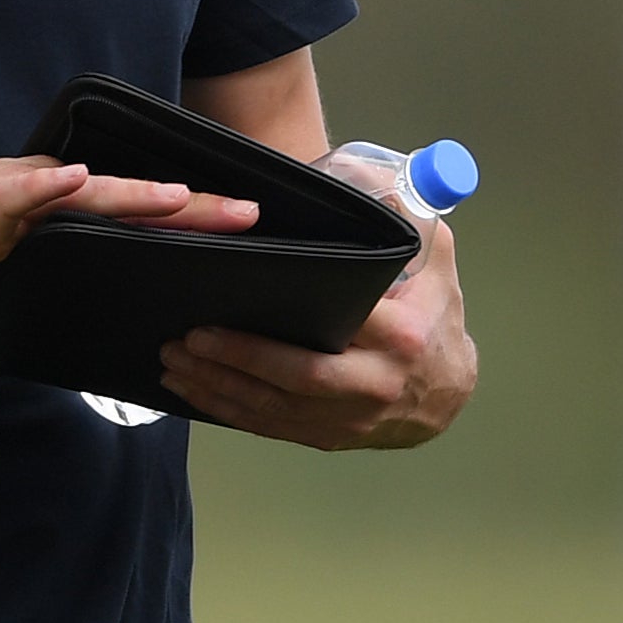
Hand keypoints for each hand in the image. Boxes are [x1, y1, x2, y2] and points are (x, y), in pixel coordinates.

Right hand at [0, 155, 261, 306]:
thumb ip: (39, 251)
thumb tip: (89, 270)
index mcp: (42, 200)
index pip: (123, 205)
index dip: (181, 213)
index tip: (234, 221)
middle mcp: (34, 189)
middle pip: (123, 193)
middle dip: (189, 206)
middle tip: (247, 213)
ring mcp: (5, 198)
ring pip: (84, 190)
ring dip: (137, 192)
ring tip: (187, 196)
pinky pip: (16, 196)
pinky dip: (49, 188)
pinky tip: (75, 180)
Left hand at [160, 207, 475, 447]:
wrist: (448, 393)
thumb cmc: (434, 320)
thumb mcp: (435, 264)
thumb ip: (410, 221)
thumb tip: (379, 184)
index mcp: (401, 335)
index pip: (342, 317)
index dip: (288, 311)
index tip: (238, 294)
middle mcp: (375, 382)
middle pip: (298, 375)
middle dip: (238, 357)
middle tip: (189, 337)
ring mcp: (351, 417)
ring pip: (275, 409)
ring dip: (219, 387)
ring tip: (173, 361)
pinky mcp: (329, 437)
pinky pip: (271, 428)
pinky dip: (227, 411)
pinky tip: (192, 391)